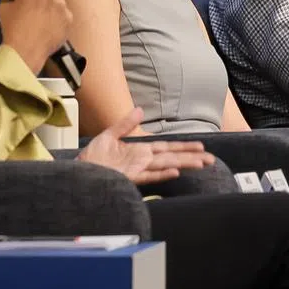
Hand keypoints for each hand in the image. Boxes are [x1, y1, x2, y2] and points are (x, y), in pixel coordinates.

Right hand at [0, 0, 71, 73]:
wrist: (26, 51)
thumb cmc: (12, 28)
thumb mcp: (4, 7)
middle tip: (34, 6)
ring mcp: (63, 7)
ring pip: (58, 1)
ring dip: (51, 6)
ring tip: (41, 20)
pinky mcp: (69, 19)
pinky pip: (64, 14)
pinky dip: (58, 18)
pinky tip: (49, 27)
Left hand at [77, 107, 214, 183]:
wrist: (78, 173)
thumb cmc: (91, 159)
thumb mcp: (108, 136)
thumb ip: (125, 124)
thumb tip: (141, 110)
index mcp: (140, 151)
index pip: (167, 148)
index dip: (183, 147)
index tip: (201, 147)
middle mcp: (142, 161)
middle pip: (172, 157)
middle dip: (191, 157)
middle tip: (210, 159)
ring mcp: (137, 170)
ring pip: (166, 166)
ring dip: (184, 164)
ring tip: (201, 164)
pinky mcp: (129, 178)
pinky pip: (149, 176)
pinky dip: (162, 174)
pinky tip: (175, 172)